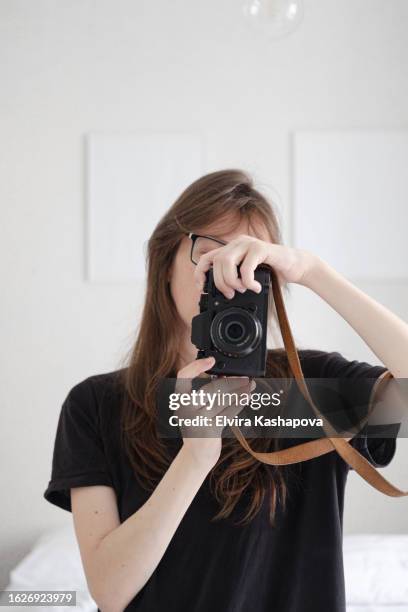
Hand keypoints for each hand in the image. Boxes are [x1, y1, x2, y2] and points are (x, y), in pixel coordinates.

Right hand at [175, 356, 254, 467]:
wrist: (196, 454)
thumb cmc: (199, 424)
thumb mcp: (196, 407)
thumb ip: (207, 391)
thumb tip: (229, 374)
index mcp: (178, 399)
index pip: (182, 376)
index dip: (196, 366)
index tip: (211, 360)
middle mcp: (184, 409)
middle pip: (210, 389)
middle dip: (230, 382)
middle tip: (244, 377)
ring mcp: (196, 421)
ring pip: (222, 401)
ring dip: (239, 391)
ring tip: (250, 384)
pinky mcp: (208, 431)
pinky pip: (227, 413)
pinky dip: (239, 403)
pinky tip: (247, 397)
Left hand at [193, 234, 317, 298]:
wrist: (296, 266)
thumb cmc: (272, 272)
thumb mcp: (248, 276)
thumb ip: (234, 279)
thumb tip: (220, 293)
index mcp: (232, 249)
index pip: (207, 258)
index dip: (200, 272)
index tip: (201, 288)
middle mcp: (238, 243)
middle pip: (217, 262)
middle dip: (221, 282)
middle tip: (231, 294)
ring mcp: (249, 244)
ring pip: (227, 261)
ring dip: (232, 280)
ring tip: (243, 289)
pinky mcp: (261, 248)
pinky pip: (246, 266)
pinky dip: (248, 281)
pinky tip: (255, 287)